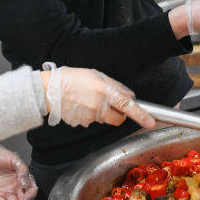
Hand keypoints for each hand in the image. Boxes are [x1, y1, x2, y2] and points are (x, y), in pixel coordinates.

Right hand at [41, 66, 155, 129]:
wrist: (50, 90)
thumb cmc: (72, 78)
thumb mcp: (97, 75)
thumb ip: (116, 87)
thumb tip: (129, 97)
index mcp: (103, 91)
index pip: (127, 105)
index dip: (140, 115)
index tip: (150, 122)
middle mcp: (98, 106)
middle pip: (118, 119)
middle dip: (119, 114)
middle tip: (111, 104)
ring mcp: (89, 116)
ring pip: (104, 119)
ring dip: (102, 112)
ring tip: (88, 99)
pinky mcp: (81, 123)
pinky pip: (91, 121)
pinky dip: (90, 115)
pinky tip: (81, 105)